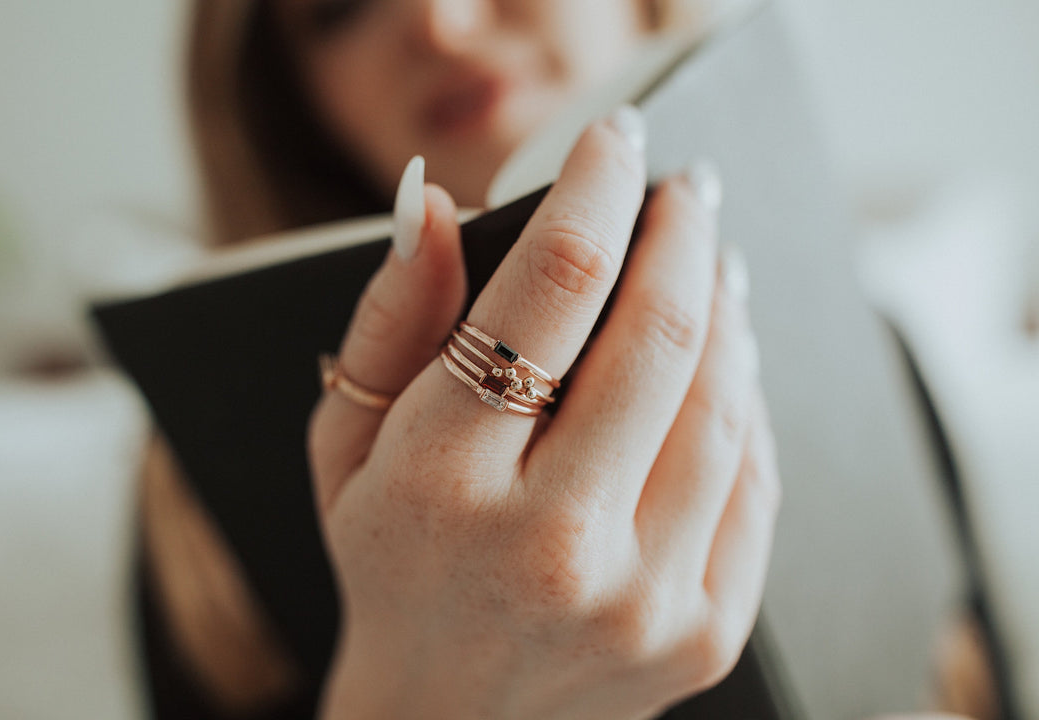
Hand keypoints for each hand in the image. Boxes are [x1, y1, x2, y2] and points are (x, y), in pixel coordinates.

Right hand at [308, 108, 778, 719]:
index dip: (593, 191)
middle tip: (687, 187)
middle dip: (680, 235)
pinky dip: (748, 400)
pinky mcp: (704, 632)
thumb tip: (430, 201)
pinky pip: (753, 481)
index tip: (615, 139)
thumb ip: (389, 320)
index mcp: (442, 484)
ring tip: (713, 259)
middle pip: (656, 337)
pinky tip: (730, 357)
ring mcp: (641, 598)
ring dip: (726, 309)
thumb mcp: (349, 447)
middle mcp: (549, 545)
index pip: (548, 291)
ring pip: (721, 405)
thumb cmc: (389, 570)